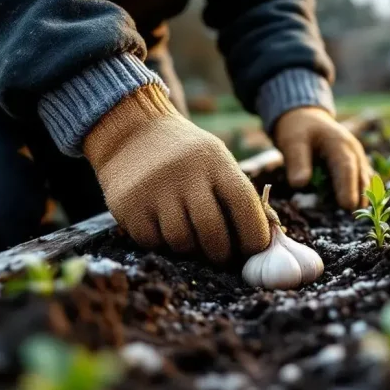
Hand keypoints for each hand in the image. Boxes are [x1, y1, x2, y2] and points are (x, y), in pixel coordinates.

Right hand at [83, 85, 270, 262]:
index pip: (244, 206)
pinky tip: (165, 230)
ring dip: (191, 250)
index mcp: (215, 162)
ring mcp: (154, 190)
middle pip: (212, 232)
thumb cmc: (188, 156)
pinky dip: (163, 244)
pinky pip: (153, 242)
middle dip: (222, 253)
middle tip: (222, 257)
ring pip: (182, 242)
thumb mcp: (217, 160)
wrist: (132, 131)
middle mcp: (185, 174)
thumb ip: (237, 196)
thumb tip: (261, 244)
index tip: (254, 251)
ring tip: (193, 240)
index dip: (254, 236)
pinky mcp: (128, 207)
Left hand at [274, 107, 370, 209]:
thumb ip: (297, 162)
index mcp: (338, 143)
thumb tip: (299, 184)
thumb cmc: (298, 129)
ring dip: (363, 194)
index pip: (345, 167)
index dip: (347, 186)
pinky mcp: (354, 163)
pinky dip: (361, 190)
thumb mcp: (292, 142)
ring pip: (364, 177)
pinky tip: (359, 205)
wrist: (306, 118)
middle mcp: (352, 150)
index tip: (347, 206)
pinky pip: (361, 178)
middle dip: (360, 194)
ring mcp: (356, 156)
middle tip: (357, 216)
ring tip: (361, 214)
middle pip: (360, 174)